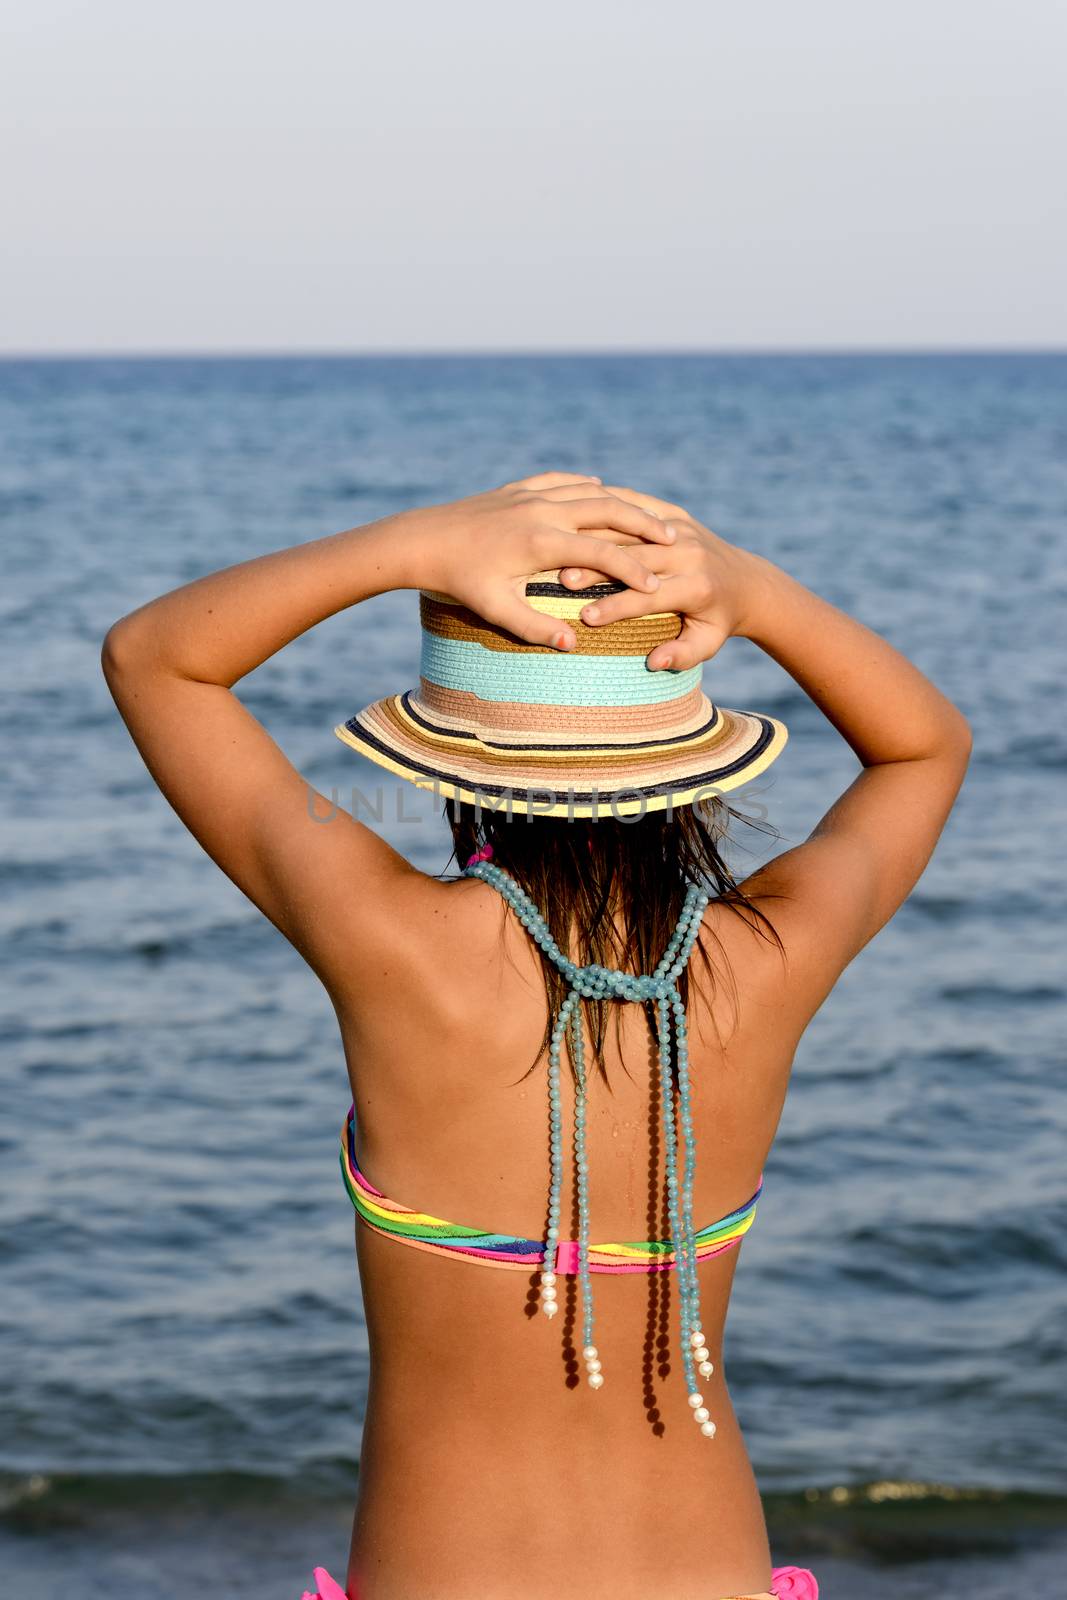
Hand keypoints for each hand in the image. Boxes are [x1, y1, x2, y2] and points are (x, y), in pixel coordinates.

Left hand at [400, 472, 676, 649]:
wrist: (420, 540)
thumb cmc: (457, 580)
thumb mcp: (493, 609)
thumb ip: (534, 627)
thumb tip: (572, 644)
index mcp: (541, 542)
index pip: (602, 553)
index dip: (633, 570)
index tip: (657, 586)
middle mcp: (542, 511)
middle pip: (607, 510)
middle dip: (643, 525)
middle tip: (673, 538)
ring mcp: (530, 495)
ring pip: (589, 491)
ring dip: (622, 502)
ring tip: (647, 516)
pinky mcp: (517, 488)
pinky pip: (562, 480)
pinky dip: (586, 485)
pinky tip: (600, 489)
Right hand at [553, 486, 767, 669]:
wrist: (745, 582)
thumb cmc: (718, 621)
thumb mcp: (708, 643)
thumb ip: (683, 655)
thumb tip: (654, 662)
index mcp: (697, 587)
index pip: (650, 598)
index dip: (617, 608)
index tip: (585, 619)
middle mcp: (691, 554)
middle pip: (637, 560)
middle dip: (600, 570)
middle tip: (564, 581)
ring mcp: (683, 530)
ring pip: (633, 532)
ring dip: (597, 539)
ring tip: (564, 549)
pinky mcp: (676, 515)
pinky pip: (639, 507)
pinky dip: (609, 511)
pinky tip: (579, 517)